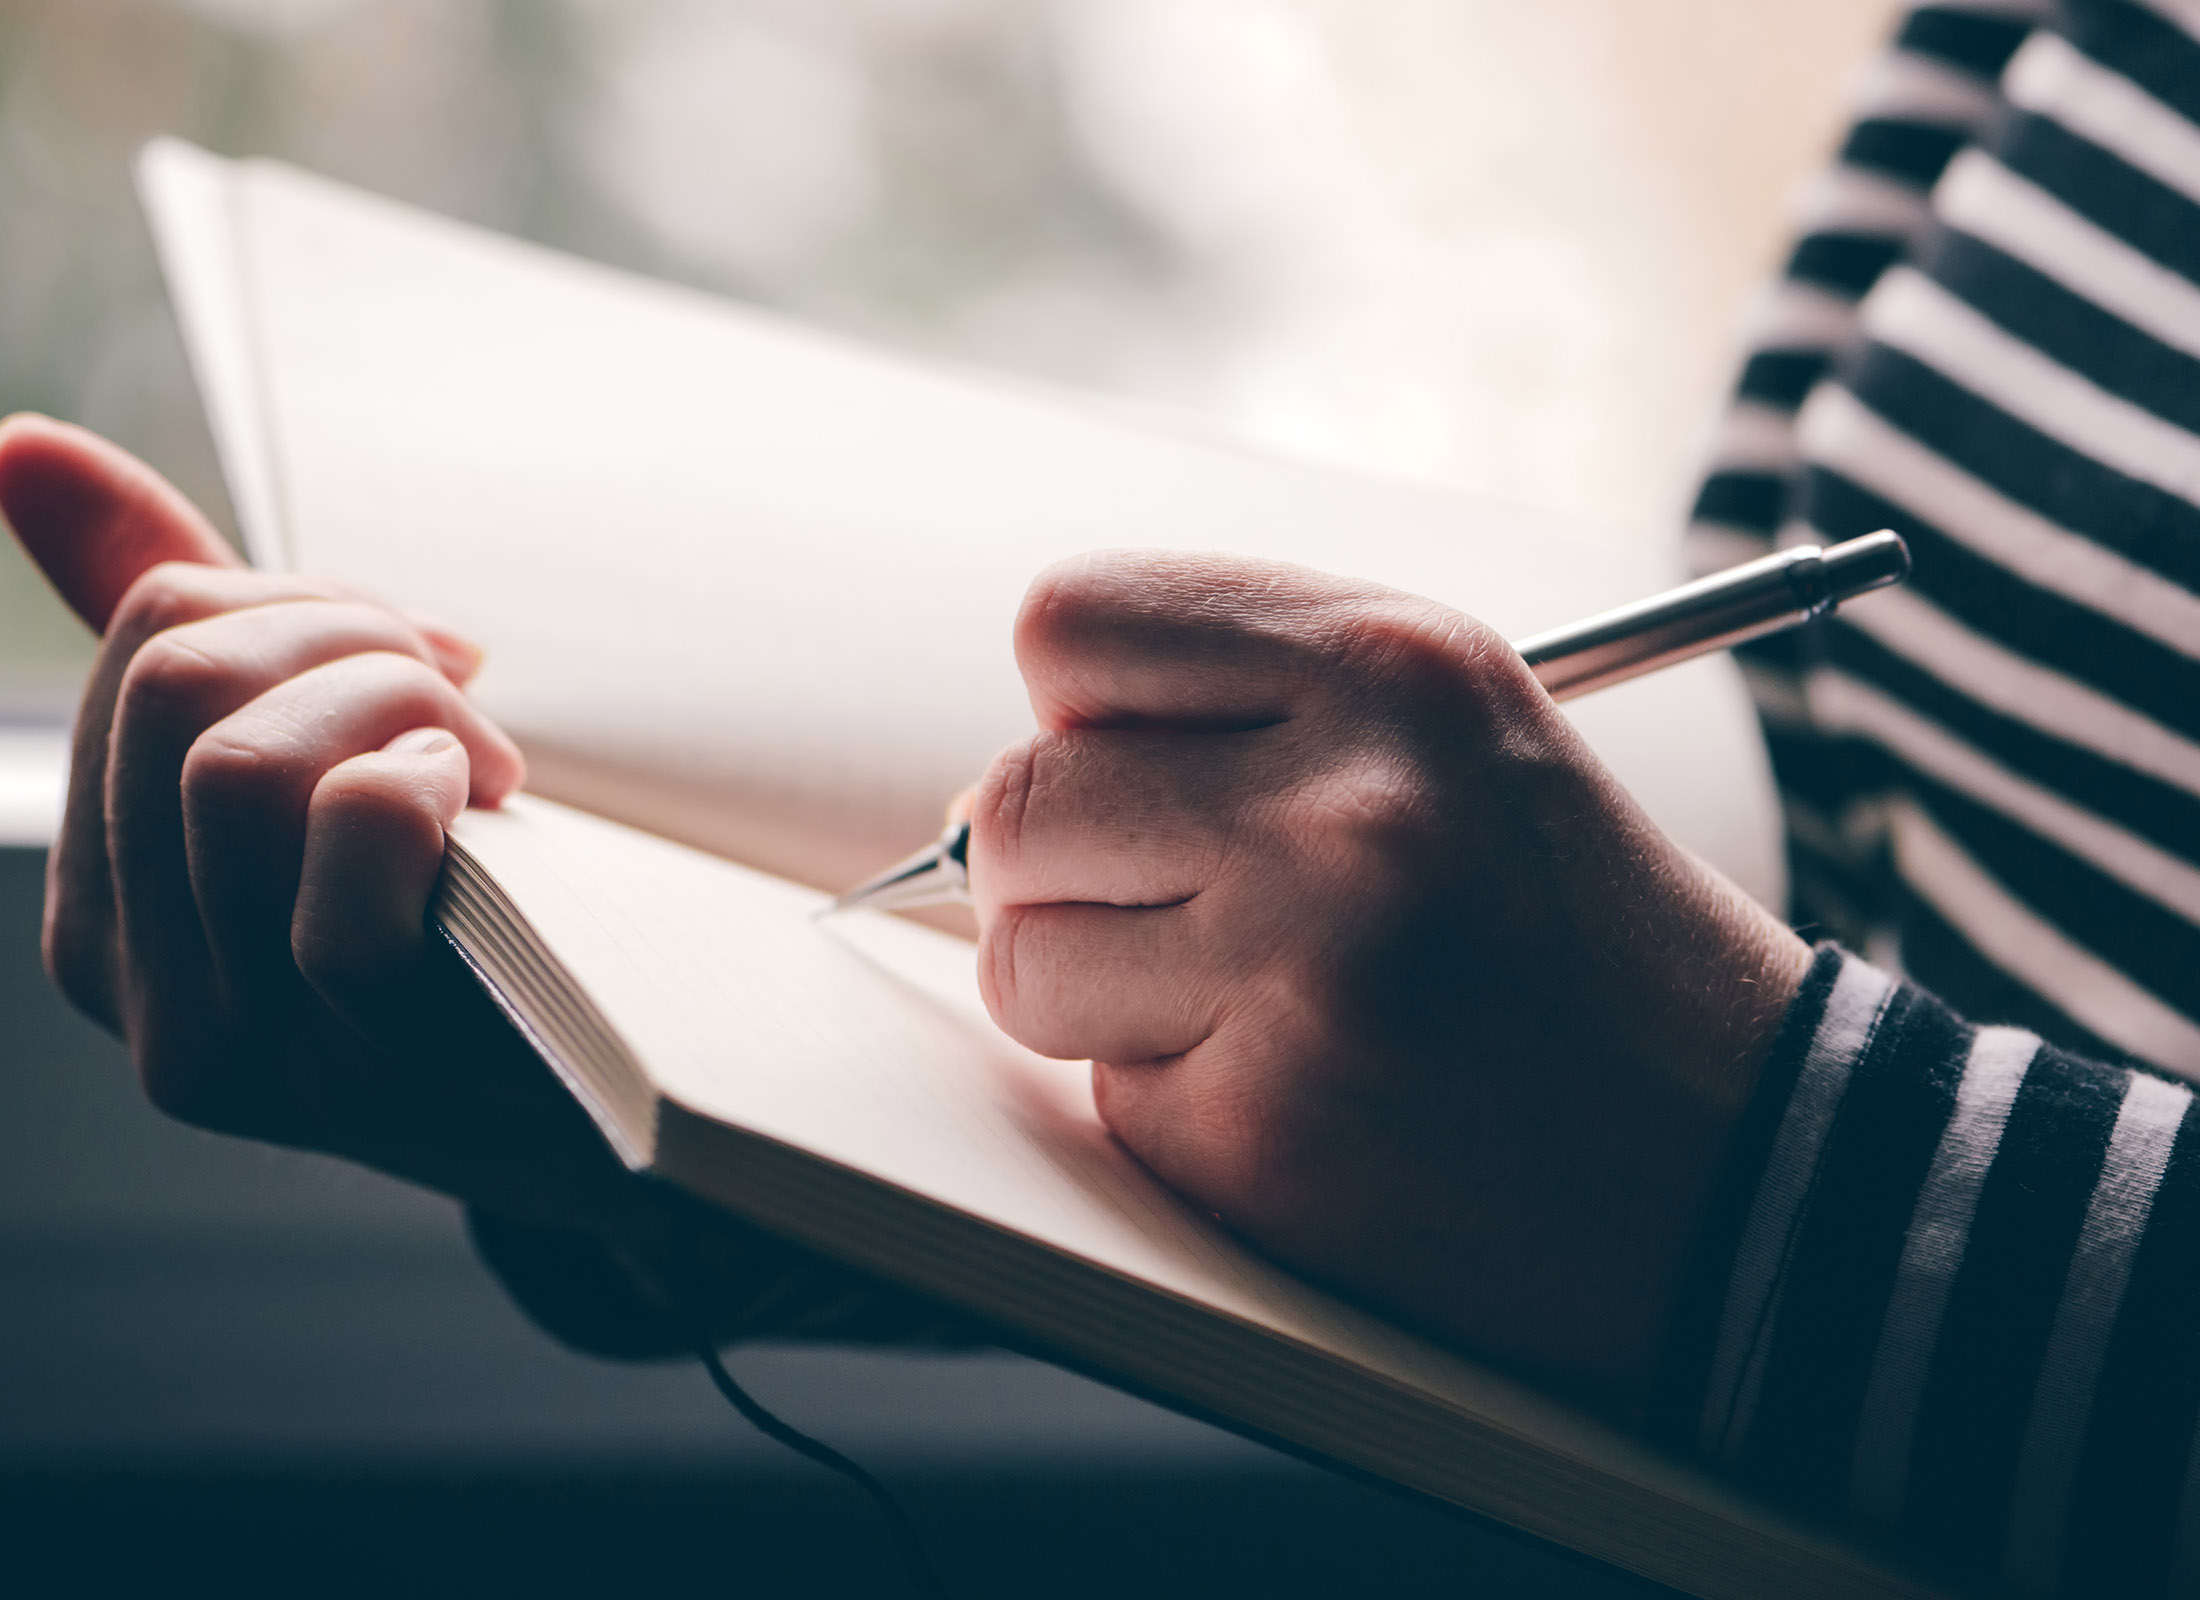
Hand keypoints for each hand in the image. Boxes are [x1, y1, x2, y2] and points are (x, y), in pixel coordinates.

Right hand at [0, 413, 632, 1231]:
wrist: (622, 1109)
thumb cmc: (470, 915)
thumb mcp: (317, 763)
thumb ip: (184, 624)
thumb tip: (21, 449)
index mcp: (103, 897)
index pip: (146, 638)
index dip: (313, 598)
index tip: (426, 650)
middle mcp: (133, 983)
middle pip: (180, 681)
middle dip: (355, 634)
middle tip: (464, 695)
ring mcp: (239, 1040)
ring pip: (240, 761)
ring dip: (402, 704)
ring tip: (480, 761)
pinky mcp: (358, 1066)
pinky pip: (347, 849)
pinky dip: (424, 780)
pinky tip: (480, 806)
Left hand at [967, 550, 1811, 1409]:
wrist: (1751, 1171)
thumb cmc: (1584, 943)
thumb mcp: (1458, 739)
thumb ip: (1240, 710)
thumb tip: (987, 791)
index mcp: (1398, 669)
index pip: (1074, 625)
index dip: (1081, 709)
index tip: (1134, 765)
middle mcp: (1343, 808)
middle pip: (1021, 801)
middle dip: (1063, 869)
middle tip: (1175, 909)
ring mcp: (1296, 977)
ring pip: (1022, 958)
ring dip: (1094, 993)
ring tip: (1245, 1004)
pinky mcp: (1259, 1135)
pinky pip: (1102, 1092)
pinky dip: (1172, 1101)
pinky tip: (1302, 1096)